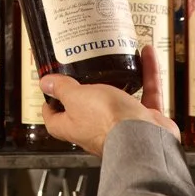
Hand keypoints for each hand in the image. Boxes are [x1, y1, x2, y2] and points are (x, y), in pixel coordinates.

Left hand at [40, 44, 179, 155]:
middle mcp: (97, 128)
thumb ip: (62, 89)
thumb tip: (46, 84)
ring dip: (122, 78)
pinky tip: (147, 56)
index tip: (50, 90)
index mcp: (74, 126)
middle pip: (88, 108)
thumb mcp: (76, 98)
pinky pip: (147, 93)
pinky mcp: (145, 121)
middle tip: (86, 68)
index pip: (55, 120)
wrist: (145, 139)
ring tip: (119, 60)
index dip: (50, 105)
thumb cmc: (109, 123)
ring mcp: (123, 125)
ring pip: (121, 97)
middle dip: (89, 89)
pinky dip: (148, 74)